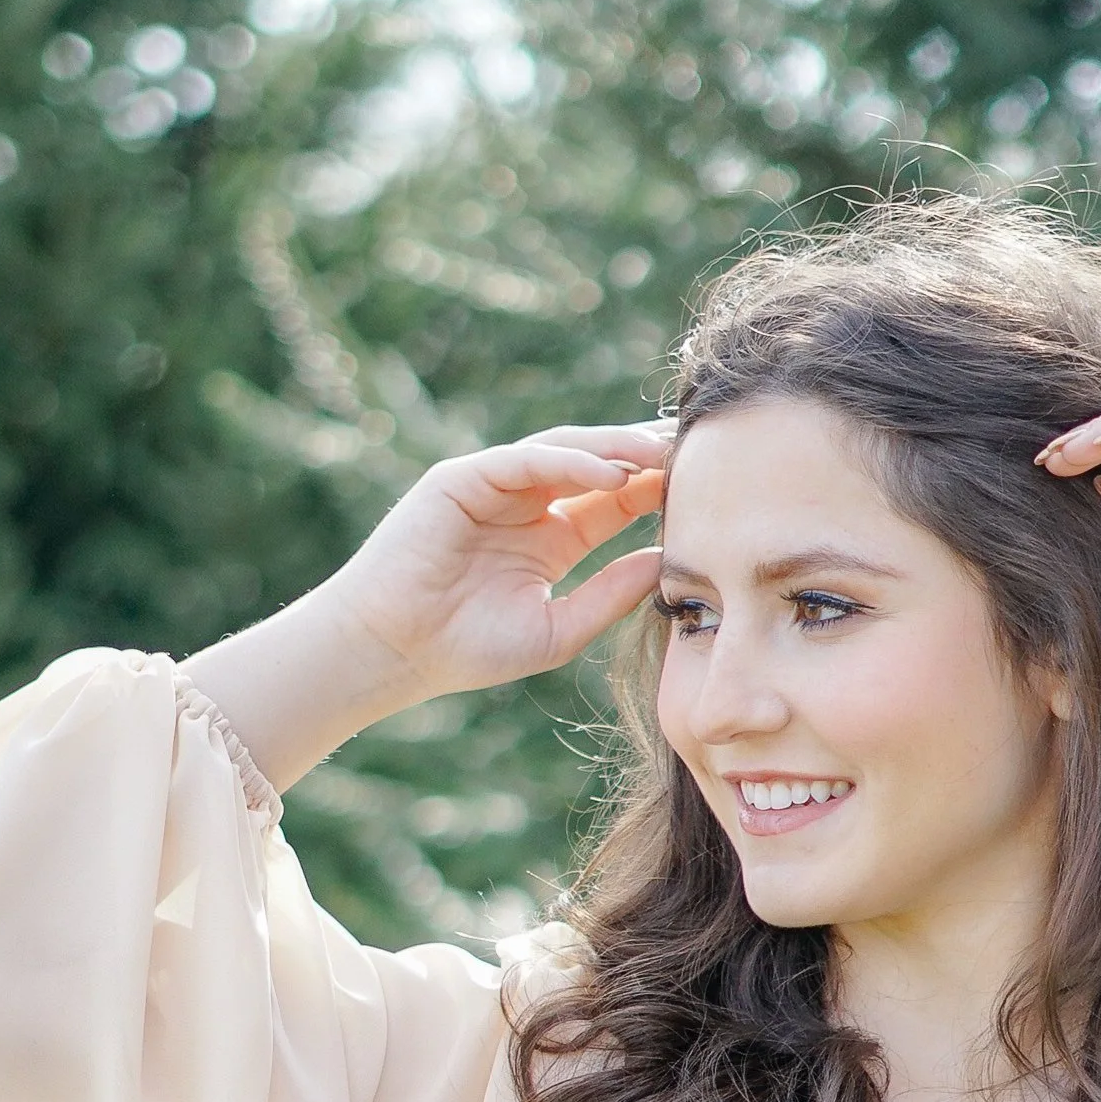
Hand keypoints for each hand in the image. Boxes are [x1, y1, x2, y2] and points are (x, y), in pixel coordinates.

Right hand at [329, 422, 670, 703]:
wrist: (395, 653)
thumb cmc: (467, 651)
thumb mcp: (558, 629)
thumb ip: (609, 595)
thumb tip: (666, 565)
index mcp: (549, 537)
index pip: (612, 499)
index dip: (656, 490)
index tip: (705, 488)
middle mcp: (525, 503)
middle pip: (596, 463)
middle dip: (643, 454)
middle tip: (696, 448)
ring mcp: (493, 485)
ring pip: (565, 450)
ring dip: (614, 448)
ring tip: (661, 453)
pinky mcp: (462, 478)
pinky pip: (525, 459)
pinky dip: (569, 461)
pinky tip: (609, 471)